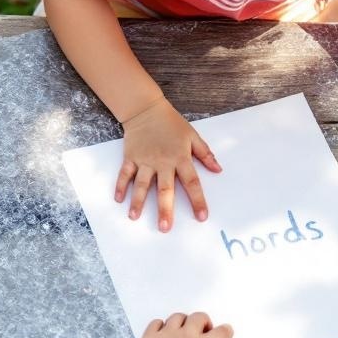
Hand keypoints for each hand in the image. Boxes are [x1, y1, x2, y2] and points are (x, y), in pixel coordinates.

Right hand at [117, 98, 220, 230]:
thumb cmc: (171, 124)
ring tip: (134, 217)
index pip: (192, 183)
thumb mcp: (193, 136)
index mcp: (180, 158)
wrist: (146, 109)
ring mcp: (144, 160)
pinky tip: (118, 199)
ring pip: (141, 185)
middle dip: (165, 209)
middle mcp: (162, 162)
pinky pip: (125, 174)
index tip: (201, 217)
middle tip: (164, 228)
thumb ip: (205, 154)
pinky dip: (120, 186)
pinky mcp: (130, 157)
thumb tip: (218, 170)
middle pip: (165, 189)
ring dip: (138, 201)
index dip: (198, 201)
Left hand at [132, 312, 234, 337]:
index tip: (223, 335)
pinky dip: (161, 325)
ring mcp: (168, 334)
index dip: (225, 332)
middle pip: (199, 317)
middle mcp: (188, 335)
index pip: (222, 330)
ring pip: (178, 317)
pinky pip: (156, 322)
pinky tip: (164, 334)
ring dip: (183, 322)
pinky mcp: (151, 337)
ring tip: (183, 333)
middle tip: (202, 334)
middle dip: (204, 323)